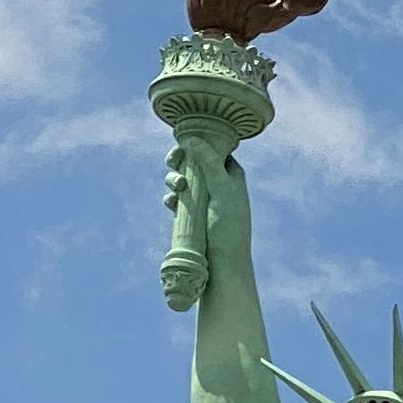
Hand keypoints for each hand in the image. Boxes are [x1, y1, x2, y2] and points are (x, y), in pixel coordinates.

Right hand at [161, 129, 252, 271]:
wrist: (223, 263)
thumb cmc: (229, 226)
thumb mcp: (222, 189)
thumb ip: (208, 162)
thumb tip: (190, 138)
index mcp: (231, 174)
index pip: (213, 148)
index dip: (197, 143)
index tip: (182, 145)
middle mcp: (218, 184)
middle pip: (193, 161)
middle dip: (180, 160)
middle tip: (172, 161)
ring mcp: (203, 199)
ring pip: (182, 178)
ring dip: (174, 178)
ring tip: (177, 188)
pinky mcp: (191, 213)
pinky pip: (176, 198)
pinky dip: (171, 197)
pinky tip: (172, 203)